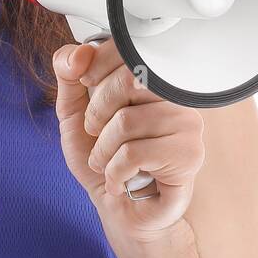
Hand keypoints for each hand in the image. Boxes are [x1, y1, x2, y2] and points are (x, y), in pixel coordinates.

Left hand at [52, 39, 204, 237]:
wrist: (121, 209)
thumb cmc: (102, 159)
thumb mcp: (73, 112)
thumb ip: (69, 76)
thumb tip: (79, 53)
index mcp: (151, 78)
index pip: (127, 48)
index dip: (95, 65)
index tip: (86, 86)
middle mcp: (175, 96)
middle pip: (127, 82)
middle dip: (95, 115)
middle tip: (97, 136)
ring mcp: (187, 124)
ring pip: (127, 122)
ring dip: (103, 151)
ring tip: (109, 163)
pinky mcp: (189, 155)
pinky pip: (135, 153)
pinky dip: (114, 172)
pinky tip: (120, 180)